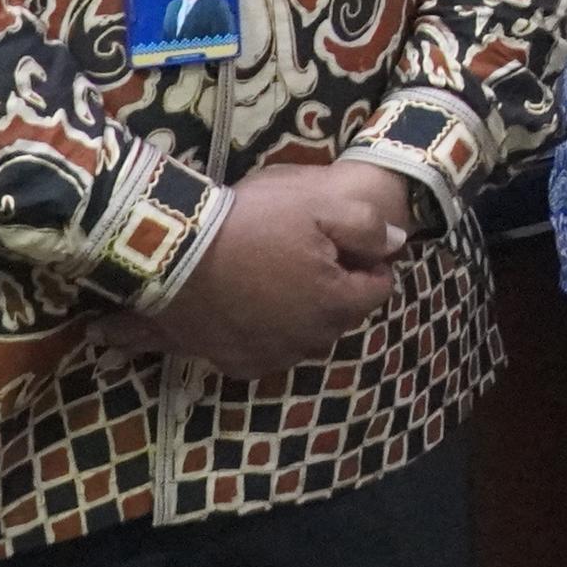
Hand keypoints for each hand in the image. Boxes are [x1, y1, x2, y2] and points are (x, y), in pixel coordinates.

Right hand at [116, 158, 407, 377]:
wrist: (170, 253)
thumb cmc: (252, 223)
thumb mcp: (322, 205)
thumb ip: (369, 227)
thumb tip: (396, 244)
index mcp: (337, 307)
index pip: (378, 289)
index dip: (367, 260)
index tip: (342, 238)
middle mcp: (308, 343)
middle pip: (340, 313)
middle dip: (334, 285)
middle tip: (306, 249)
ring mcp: (266, 357)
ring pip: (302, 333)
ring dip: (298, 309)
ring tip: (273, 272)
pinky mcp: (228, 361)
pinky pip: (260, 347)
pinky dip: (259, 329)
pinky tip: (245, 302)